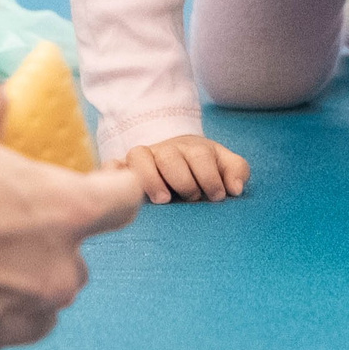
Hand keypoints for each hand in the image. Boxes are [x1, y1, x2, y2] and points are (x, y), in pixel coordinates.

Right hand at [0, 78, 141, 349]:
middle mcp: (54, 275)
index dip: (114, 187)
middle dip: (49, 243)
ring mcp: (14, 319)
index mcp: (66, 213)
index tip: (98, 184)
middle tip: (3, 219)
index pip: (125, 200)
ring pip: (37, 305)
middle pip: (76, 261)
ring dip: (18, 285)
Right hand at [120, 135, 250, 203]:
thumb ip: (237, 171)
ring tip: (162, 200)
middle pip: (170, 157)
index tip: (217, 196)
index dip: (210, 176)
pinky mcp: (123, 169)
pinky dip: (112, 173)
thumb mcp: (223, 165)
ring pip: (139, 156)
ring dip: (150, 177)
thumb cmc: (202, 169)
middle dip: (183, 179)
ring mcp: (142, 159)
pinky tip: (122, 188)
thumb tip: (236, 188)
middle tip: (192, 198)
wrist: (175, 157)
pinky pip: (111, 165)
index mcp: (192, 149)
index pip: (200, 156)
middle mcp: (165, 150)